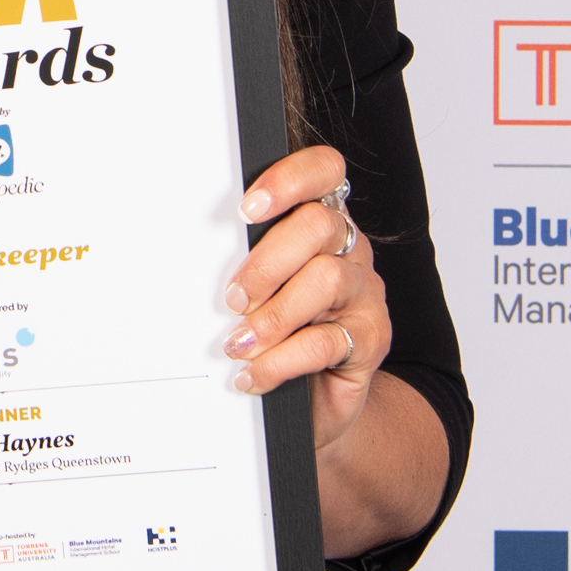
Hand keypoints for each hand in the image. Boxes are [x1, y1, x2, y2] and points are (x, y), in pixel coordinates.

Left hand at [227, 143, 389, 459]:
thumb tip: (198, 262)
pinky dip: (280, 359)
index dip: (289, 181)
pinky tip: (254, 372)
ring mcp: (365, 292)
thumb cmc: (279, 333)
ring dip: (272, 314)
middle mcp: (350, 249)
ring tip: (239, 342)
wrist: (317, 399)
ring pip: (326, 279)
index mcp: (322, 223)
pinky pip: (326, 341)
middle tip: (232, 297)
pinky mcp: (371, 338)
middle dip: (265, 262)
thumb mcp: (258, 290)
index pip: (324, 172)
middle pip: (319, 225)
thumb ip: (244, 264)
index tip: (246, 210)